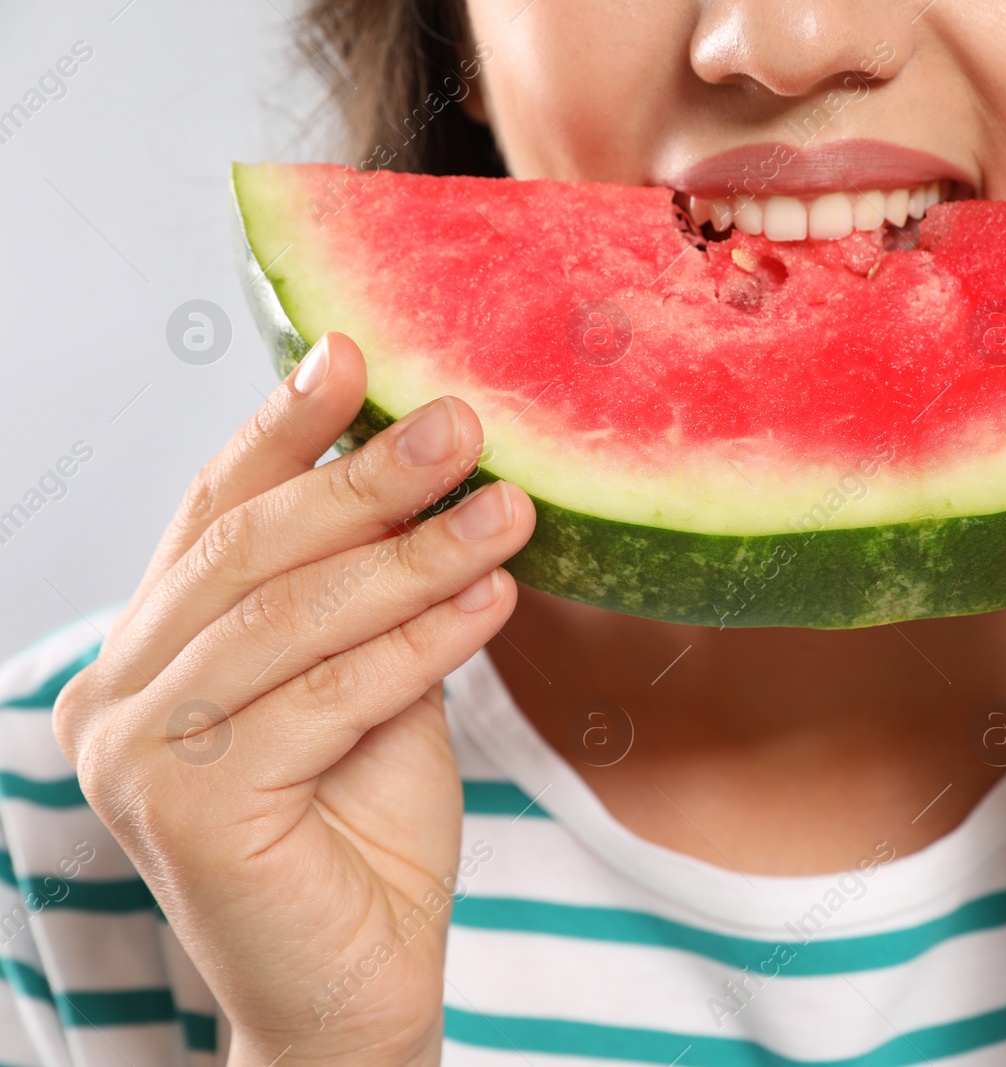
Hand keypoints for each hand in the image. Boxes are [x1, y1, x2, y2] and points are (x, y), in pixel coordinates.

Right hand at [52, 334, 534, 1064]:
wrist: (360, 992)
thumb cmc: (366, 838)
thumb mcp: (374, 688)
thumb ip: (374, 600)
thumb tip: (434, 476)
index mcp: (151, 653)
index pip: (217, 518)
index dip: (285, 431)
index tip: (355, 354)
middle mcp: (116, 696)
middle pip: (250, 554)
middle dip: (364, 479)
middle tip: (462, 422)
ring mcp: (138, 757)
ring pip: (290, 620)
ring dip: (411, 555)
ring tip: (504, 506)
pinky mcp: (190, 811)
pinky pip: (326, 697)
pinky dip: (418, 644)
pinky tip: (490, 600)